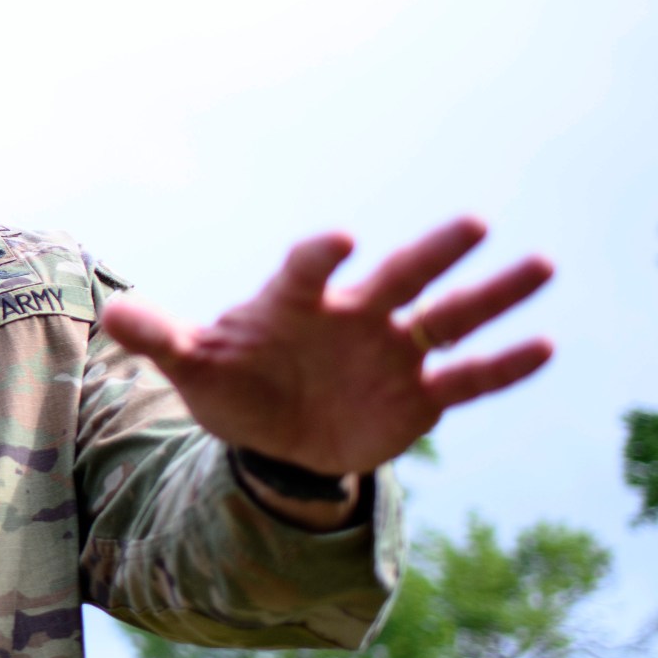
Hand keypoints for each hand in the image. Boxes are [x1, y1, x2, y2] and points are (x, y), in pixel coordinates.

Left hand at [99, 217, 553, 476]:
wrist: (274, 434)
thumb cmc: (235, 381)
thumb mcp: (192, 365)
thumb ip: (161, 338)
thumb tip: (112, 318)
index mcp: (296, 302)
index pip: (308, 268)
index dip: (320, 255)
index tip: (339, 241)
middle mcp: (355, 316)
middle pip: (399, 279)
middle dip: (434, 254)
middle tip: (476, 223)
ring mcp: (393, 354)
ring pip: (450, 318)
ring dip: (495, 296)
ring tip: (542, 265)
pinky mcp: (418, 397)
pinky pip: (466, 379)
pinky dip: (502, 367)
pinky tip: (545, 346)